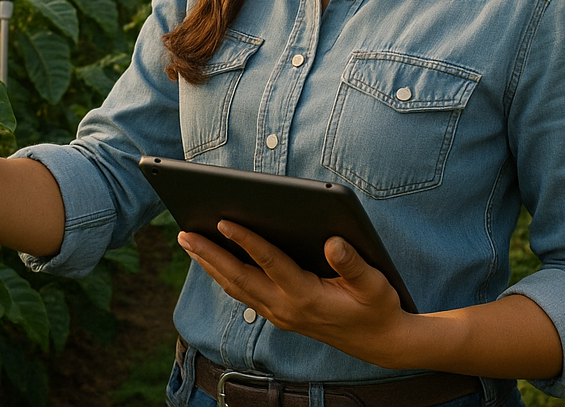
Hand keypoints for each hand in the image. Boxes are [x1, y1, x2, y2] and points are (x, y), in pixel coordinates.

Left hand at [178, 221, 415, 367]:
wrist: (381, 344)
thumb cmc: (378, 307)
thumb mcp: (375, 285)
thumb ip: (353, 264)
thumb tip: (333, 241)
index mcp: (306, 296)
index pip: (269, 263)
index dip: (246, 240)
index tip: (223, 221)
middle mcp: (286, 308)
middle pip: (239, 278)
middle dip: (209, 254)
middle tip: (183, 232)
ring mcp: (280, 314)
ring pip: (236, 287)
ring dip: (210, 264)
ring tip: (188, 241)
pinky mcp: (280, 315)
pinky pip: (244, 294)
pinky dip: (224, 275)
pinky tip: (213, 261)